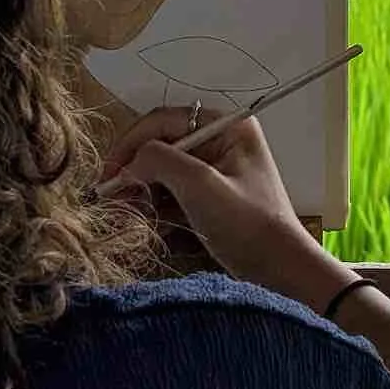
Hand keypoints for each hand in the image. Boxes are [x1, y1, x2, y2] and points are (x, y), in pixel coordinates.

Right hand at [103, 108, 348, 302]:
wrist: (280, 268)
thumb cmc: (248, 224)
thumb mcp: (201, 186)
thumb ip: (160, 161)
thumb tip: (128, 163)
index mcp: (227, 126)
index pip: (164, 120)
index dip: (131, 144)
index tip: (108, 175)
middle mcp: (221, 140)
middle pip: (162, 144)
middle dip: (136, 170)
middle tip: (113, 199)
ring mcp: (217, 169)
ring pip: (164, 170)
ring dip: (143, 190)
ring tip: (129, 214)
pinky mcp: (211, 196)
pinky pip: (174, 191)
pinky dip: (158, 204)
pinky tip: (150, 223)